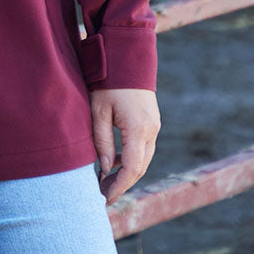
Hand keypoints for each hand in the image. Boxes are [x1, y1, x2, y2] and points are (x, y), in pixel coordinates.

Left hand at [90, 87, 159, 203]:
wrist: (127, 55)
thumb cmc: (109, 81)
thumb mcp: (99, 111)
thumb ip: (102, 141)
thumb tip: (106, 169)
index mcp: (138, 128)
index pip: (132, 169)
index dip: (119, 187)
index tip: (105, 198)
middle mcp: (151, 129)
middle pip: (140, 167)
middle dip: (122, 183)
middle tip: (102, 194)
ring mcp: (154, 124)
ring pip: (144, 158)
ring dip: (127, 172)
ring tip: (106, 181)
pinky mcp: (152, 120)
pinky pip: (144, 147)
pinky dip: (131, 158)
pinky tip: (115, 160)